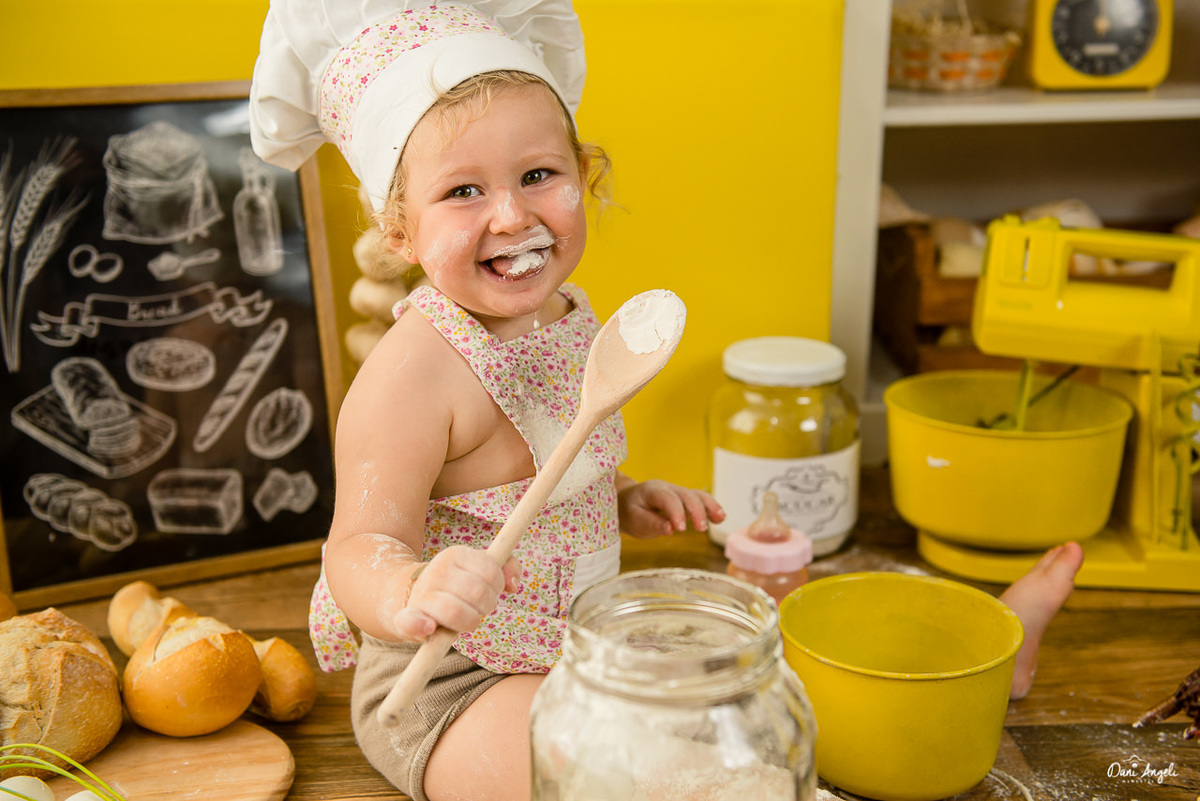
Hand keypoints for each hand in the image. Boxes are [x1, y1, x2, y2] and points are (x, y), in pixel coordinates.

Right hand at [387, 546, 521, 640]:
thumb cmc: (457, 584)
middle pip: (478, 593)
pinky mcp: (406, 618)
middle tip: (479, 607)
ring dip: (469, 622)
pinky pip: (412, 622)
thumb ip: (506, 568)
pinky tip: (430, 627)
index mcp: (455, 554)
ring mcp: (421, 595)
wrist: (411, 595)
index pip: (491, 572)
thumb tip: (513, 586)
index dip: (497, 586)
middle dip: (486, 606)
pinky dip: (421, 626)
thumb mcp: (479, 568)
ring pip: (456, 613)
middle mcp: (437, 571)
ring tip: (467, 619)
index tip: (490, 589)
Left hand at [617, 479, 724, 538]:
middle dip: (696, 510)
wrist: (626, 502)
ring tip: (720, 518)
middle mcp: (667, 488)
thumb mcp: (633, 520)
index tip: (680, 529)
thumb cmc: (629, 512)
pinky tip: (720, 518)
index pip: (667, 498)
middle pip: (686, 494)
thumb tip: (670, 529)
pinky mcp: (684, 500)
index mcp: (652, 490)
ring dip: (709, 506)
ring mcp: (678, 492)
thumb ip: (651, 523)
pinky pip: (700, 500)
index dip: (675, 512)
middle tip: (701, 529)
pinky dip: (711, 507)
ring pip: (697, 494)